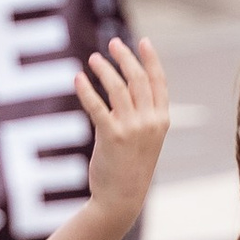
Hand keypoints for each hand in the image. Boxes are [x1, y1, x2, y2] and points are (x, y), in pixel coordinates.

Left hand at [78, 36, 171, 234]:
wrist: (122, 197)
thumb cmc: (132, 167)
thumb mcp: (145, 138)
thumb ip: (140, 114)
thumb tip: (124, 87)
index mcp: (162, 120)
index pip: (158, 82)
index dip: (151, 59)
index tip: (142, 41)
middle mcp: (150, 122)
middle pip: (138, 79)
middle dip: (125, 57)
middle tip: (113, 44)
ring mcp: (132, 129)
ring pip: (118, 89)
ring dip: (105, 70)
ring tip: (93, 60)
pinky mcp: (111, 136)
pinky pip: (97, 107)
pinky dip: (86, 91)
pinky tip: (78, 78)